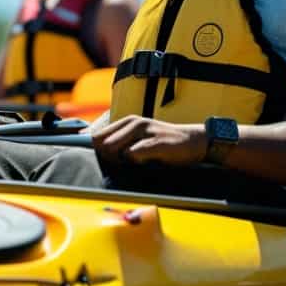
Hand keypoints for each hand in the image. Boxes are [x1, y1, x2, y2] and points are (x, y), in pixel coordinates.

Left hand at [91, 116, 207, 165]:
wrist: (194, 142)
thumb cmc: (163, 145)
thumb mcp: (138, 142)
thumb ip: (117, 145)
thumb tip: (92, 151)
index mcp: (126, 122)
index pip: (94, 135)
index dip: (91, 149)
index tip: (96, 159)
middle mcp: (133, 122)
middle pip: (101, 143)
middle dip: (106, 158)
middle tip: (126, 163)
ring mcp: (145, 130)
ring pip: (113, 148)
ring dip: (120, 161)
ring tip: (138, 162)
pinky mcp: (156, 141)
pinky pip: (133, 153)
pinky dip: (135, 162)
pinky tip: (147, 162)